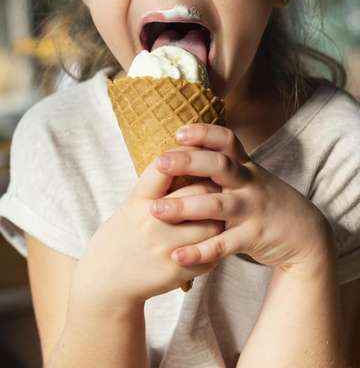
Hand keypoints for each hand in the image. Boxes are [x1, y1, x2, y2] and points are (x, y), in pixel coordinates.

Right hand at [72, 160, 223, 313]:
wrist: (105, 280)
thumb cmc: (122, 234)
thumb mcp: (131, 204)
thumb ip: (156, 186)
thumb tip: (190, 157)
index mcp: (138, 200)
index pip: (166, 167)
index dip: (187, 155)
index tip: (200, 153)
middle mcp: (152, 220)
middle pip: (199, 191)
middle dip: (214, 186)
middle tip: (221, 186)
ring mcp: (165, 247)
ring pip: (212, 224)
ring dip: (220, 218)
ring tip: (220, 215)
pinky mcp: (177, 271)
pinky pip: (210, 254)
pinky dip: (216, 246)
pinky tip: (213, 241)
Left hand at [150, 124, 330, 269]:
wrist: (305, 234)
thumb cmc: (265, 201)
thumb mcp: (250, 177)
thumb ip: (224, 165)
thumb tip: (186, 149)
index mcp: (245, 166)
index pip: (226, 140)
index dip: (204, 133)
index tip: (178, 133)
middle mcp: (248, 183)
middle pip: (219, 165)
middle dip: (188, 162)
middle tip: (160, 163)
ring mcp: (251, 209)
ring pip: (217, 205)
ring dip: (185, 207)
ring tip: (156, 210)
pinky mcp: (253, 237)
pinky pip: (223, 244)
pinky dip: (200, 251)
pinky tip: (177, 255)